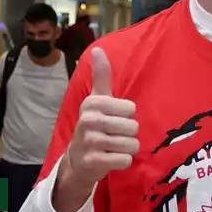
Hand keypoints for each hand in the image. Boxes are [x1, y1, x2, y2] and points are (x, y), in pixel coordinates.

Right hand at [61, 47, 139, 195]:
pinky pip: (125, 160)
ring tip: (113, 147)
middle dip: (128, 134)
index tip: (113, 118)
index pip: (131, 108)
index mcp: (93, 103)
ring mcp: (90, 142)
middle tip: (114, 135)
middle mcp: (89, 120)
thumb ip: (101, 75)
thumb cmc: (94, 125)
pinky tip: (111, 159)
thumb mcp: (97, 99)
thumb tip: (98, 49)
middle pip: (133, 127)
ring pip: (131, 145)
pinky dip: (122, 162)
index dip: (127, 116)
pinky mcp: (94, 162)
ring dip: (127, 148)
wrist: (78, 159)